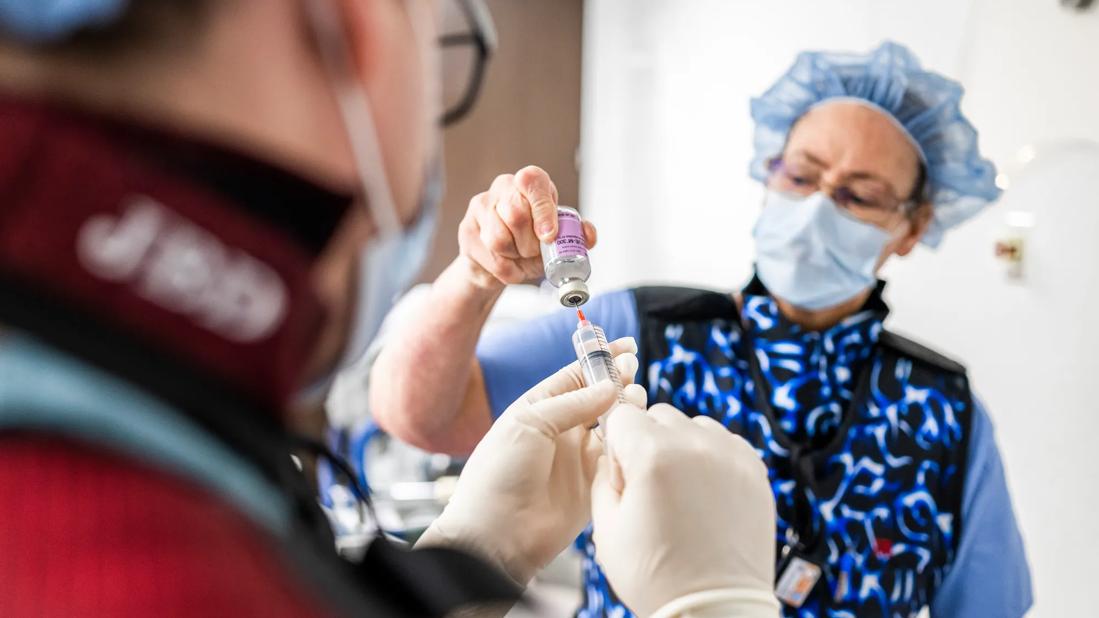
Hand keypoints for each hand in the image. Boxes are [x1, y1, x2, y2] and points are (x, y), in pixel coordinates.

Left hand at [417, 337, 642, 584]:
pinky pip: (618, 461)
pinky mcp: (592, 487)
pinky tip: (634, 436)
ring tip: (634, 403)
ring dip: (626, 412)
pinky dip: (629, 447)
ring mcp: (577, 459)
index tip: (626, 348)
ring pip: (613, 427)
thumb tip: (609, 386)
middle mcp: (559, 432)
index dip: (600, 361)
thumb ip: (573, 404)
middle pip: (598, 399)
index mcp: (538, 410)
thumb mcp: (529, 424)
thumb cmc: (497, 476)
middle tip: (634, 373)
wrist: (495, 535)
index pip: (575, 376)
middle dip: (619, 384)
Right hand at [457, 165, 597, 289]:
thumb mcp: (557, 240)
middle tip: (534, 251)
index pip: (532, 181)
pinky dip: (506, 270)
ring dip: (516, 257)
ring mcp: (481, 206)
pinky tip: (507, 265)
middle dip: (531, 244)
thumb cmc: (531, 245)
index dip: (542, 209)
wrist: (499, 266)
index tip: (549, 236)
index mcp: (530, 183)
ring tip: (519, 256)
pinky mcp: (467, 229)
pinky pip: (491, 257)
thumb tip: (588, 234)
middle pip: (516, 215)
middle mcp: (503, 187)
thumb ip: (576, 235)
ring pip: (499, 238)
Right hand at [591, 404, 778, 616]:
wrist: (716, 609)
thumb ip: (602, 477)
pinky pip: (726, 442)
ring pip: (695, 425)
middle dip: (648, 443)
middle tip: (652, 488)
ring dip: (683, 447)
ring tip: (683, 493)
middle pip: (660, 415)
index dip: (617, 444)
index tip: (624, 474)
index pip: (623, 414)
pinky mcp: (755, 470)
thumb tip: (613, 455)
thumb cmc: (657, 577)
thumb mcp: (606, 529)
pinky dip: (713, 458)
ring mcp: (732, 455)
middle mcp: (696, 445)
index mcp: (654, 456)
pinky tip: (706, 494)